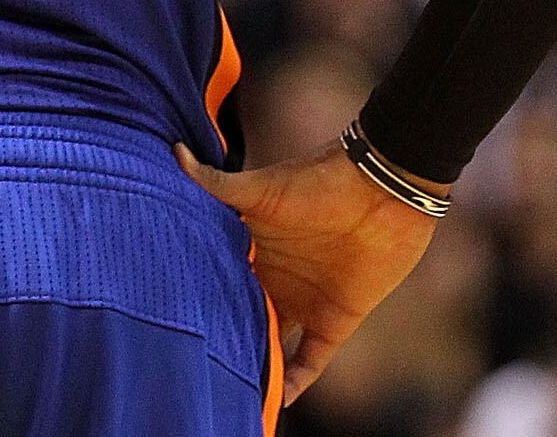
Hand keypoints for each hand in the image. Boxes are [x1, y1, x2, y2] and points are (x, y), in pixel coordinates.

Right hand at [177, 141, 437, 403]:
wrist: (386, 187)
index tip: (170, 325)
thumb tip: (174, 154)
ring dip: (258, 365)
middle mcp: (277, 279)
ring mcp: (306, 300)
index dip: (200, 304)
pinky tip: (276, 402)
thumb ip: (218, 184)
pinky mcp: (337, 318)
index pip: (221, 284)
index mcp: (255, 250)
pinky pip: (311, 360)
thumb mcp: (263, 188)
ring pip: (274, 344)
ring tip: (230, 391)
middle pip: (245, 318)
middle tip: (196, 366)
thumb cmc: (320, 180)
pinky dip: (295, 381)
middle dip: (226, 340)